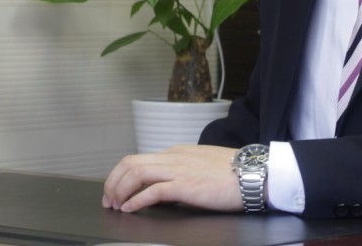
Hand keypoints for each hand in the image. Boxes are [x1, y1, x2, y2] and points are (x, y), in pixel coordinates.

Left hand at [101, 144, 242, 212]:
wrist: (253, 174)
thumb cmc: (232, 173)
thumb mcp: (200, 167)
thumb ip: (180, 174)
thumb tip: (163, 191)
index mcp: (177, 153)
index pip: (138, 158)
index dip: (120, 175)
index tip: (114, 191)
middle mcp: (174, 157)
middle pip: (130, 163)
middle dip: (113, 182)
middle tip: (108, 200)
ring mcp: (179, 169)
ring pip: (136, 172)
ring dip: (120, 190)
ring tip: (116, 205)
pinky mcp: (186, 185)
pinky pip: (153, 190)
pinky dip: (137, 200)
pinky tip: (131, 209)